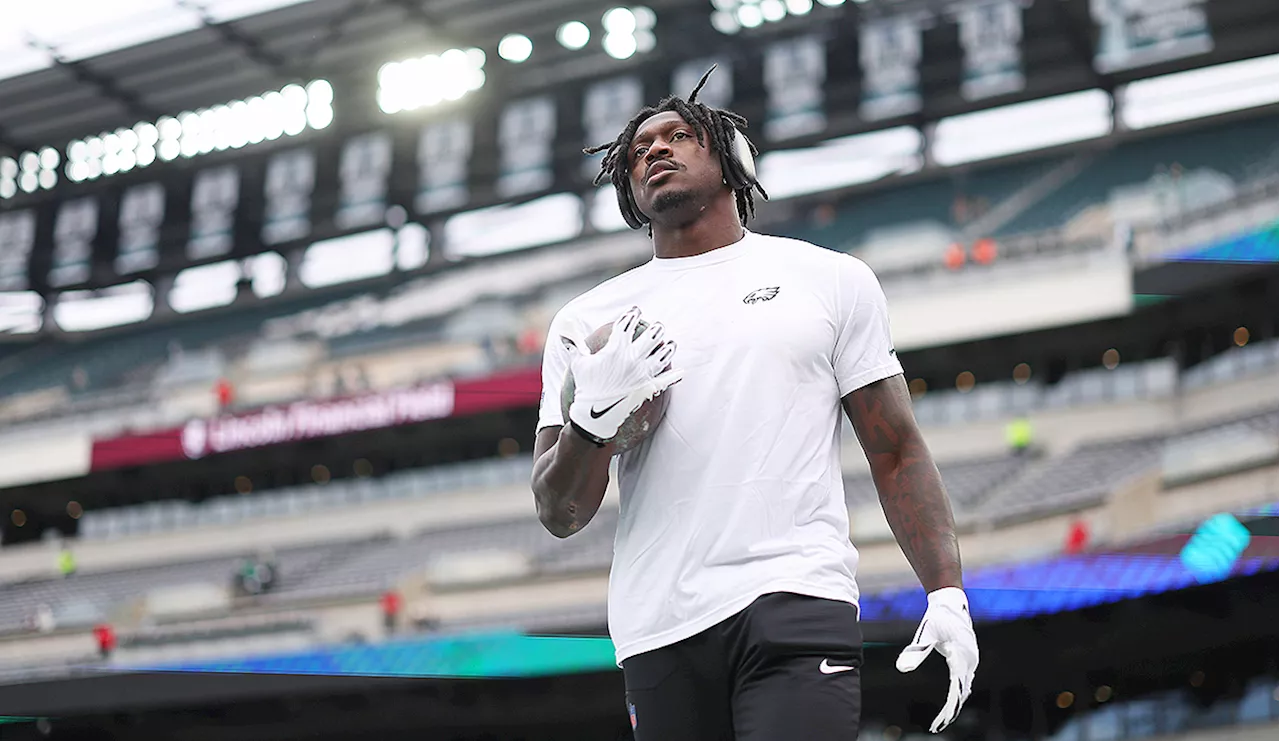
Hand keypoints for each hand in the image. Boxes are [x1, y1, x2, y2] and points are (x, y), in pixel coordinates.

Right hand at [567, 307, 681, 442]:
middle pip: (651, 336)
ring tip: (669, 344)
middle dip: (656, 328)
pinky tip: (681, 372)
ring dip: (668, 347)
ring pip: (663, 355)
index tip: (635, 311)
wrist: (595, 415)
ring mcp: (643, 373)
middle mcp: (633, 358)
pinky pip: (666, 380)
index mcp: (616, 349)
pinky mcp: (649, 388)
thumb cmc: (585, 388)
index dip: (632, 315)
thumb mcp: (578, 365)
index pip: (627, 325)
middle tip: (657, 326)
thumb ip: (574, 347)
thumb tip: (563, 335)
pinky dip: (674, 376)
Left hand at [896, 587, 978, 732]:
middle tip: (937, 726)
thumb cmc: (938, 617)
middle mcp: (970, 660)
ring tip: (943, 718)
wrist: (951, 601)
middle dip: (951, 710)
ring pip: (966, 687)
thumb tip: (902, 668)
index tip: (938, 723)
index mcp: (961, 657)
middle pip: (962, 692)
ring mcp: (972, 658)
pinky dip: (959, 691)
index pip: (956, 690)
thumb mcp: (924, 634)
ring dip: (956, 702)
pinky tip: (953, 700)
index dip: (948, 709)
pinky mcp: (969, 656)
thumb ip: (915, 652)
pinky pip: (966, 679)